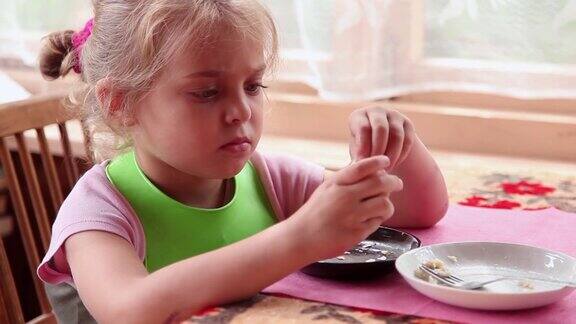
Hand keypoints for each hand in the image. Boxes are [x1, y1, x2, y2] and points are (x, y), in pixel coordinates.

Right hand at [286, 156, 402, 259]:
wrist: (301, 237)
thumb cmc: (315, 212)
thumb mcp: (326, 188)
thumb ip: (346, 178)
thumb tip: (371, 167)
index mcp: (336, 183)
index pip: (362, 167)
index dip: (377, 162)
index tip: (386, 161)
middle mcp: (344, 197)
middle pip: (380, 183)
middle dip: (394, 182)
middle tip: (397, 184)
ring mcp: (351, 215)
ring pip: (385, 204)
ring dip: (388, 204)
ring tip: (383, 206)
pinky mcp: (356, 232)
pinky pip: (378, 222)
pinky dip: (378, 219)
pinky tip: (371, 219)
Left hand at [348, 106, 415, 169]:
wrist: (383, 146)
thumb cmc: (364, 150)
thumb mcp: (357, 152)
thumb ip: (357, 157)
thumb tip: (357, 165)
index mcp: (359, 116)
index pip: (363, 128)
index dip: (364, 147)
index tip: (364, 163)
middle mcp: (376, 111)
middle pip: (381, 128)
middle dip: (379, 150)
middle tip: (377, 167)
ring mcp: (394, 115)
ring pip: (397, 134)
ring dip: (392, 155)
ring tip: (385, 169)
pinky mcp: (407, 123)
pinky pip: (407, 140)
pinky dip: (401, 155)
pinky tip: (394, 165)